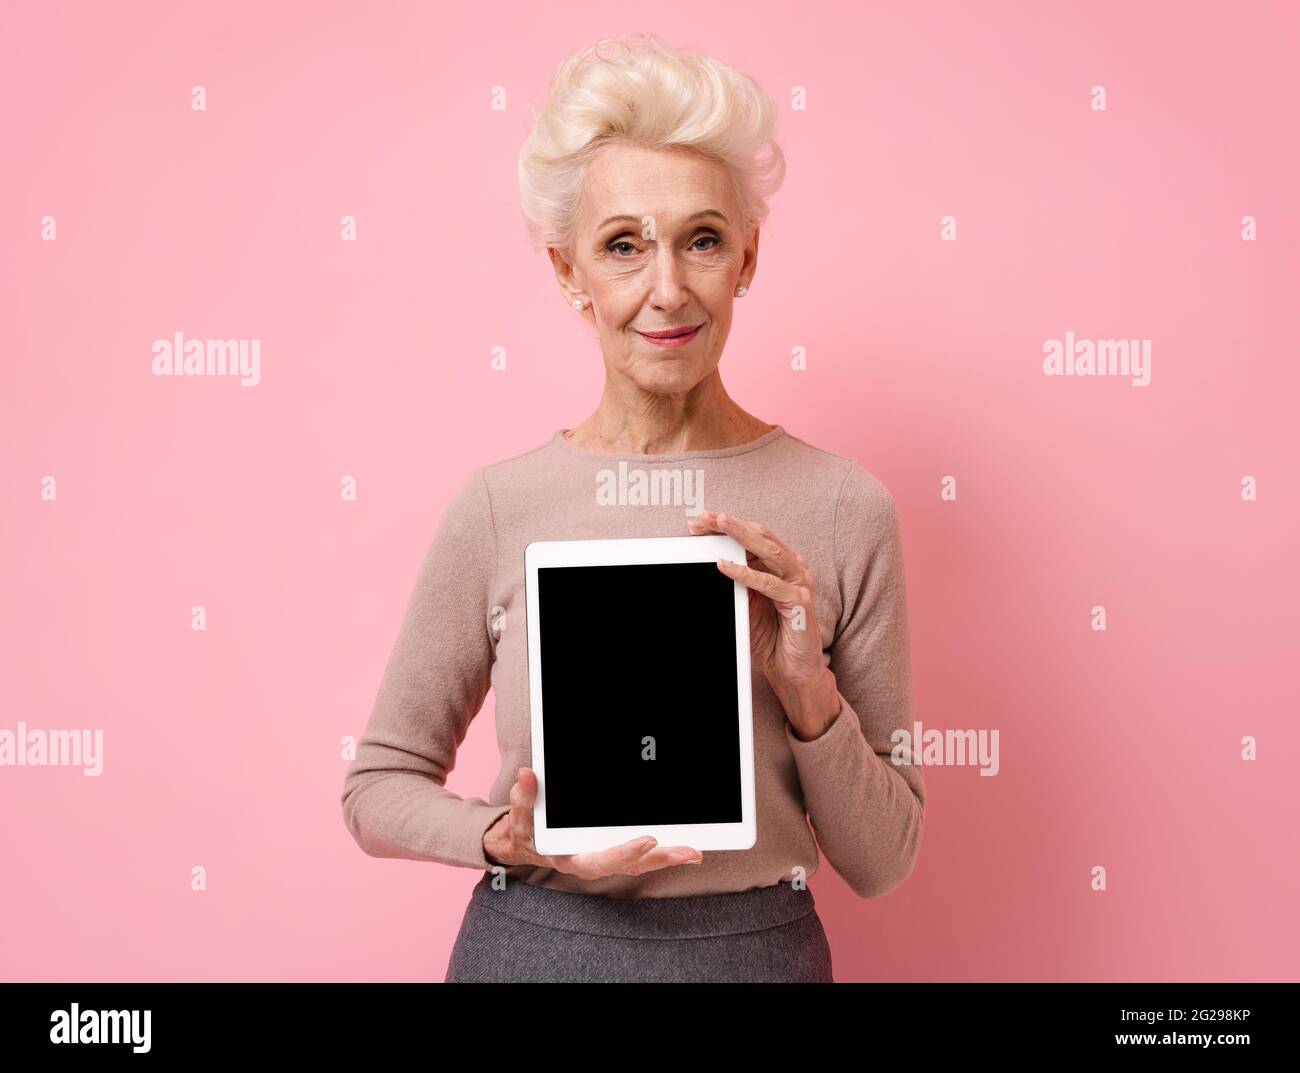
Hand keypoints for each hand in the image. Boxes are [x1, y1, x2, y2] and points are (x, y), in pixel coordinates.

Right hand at [482, 767, 703, 877]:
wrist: (527, 843)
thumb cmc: (527, 832)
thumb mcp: (519, 818)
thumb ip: (523, 799)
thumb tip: (527, 775)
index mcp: (572, 859)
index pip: (602, 859)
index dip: (626, 851)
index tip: (648, 840)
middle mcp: (593, 862)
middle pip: (632, 865)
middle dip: (661, 858)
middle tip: (688, 851)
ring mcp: (607, 857)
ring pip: (642, 862)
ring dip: (668, 856)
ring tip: (695, 851)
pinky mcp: (615, 850)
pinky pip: (641, 853)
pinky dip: (662, 850)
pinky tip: (683, 844)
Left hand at [687, 509, 841, 740]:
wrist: (793, 671)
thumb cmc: (771, 638)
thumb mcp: (746, 604)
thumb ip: (736, 582)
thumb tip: (710, 560)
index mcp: (782, 565)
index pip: (754, 537)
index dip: (727, 527)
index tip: (699, 523)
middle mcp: (793, 568)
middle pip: (761, 536)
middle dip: (730, 525)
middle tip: (704, 518)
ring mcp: (800, 583)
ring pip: (768, 551)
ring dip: (739, 537)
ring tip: (717, 526)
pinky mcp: (800, 602)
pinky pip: (769, 584)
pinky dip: (745, 573)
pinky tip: (724, 566)